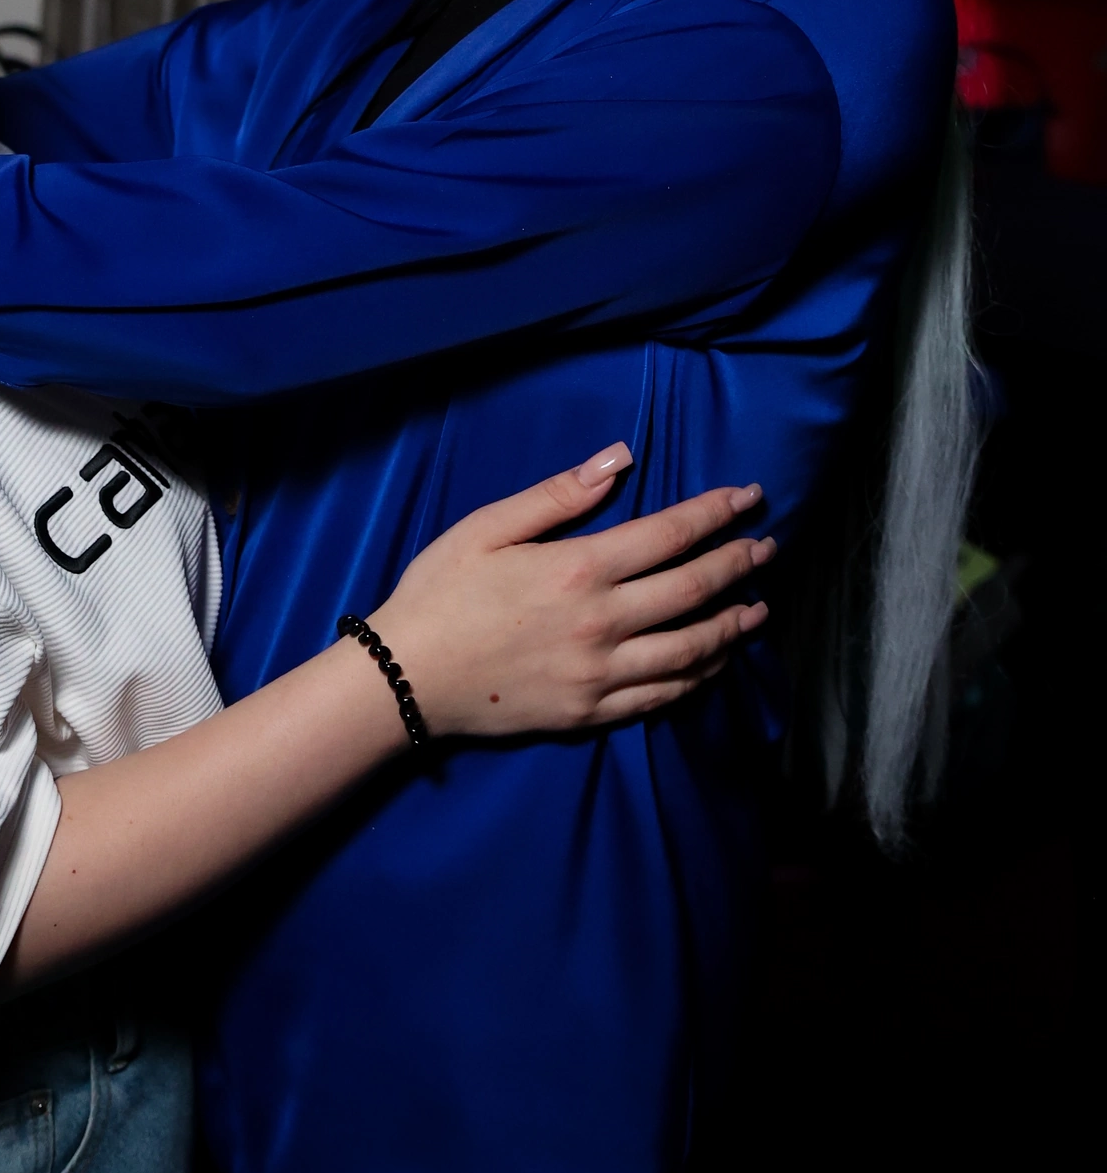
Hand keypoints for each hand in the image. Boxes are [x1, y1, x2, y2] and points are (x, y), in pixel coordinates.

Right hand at [370, 445, 773, 736]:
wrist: (405, 678)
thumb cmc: (440, 592)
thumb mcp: (487, 527)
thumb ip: (559, 494)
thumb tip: (620, 459)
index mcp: (579, 568)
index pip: (670, 535)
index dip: (716, 513)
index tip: (749, 497)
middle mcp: (603, 623)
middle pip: (694, 589)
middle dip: (738, 564)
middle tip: (767, 548)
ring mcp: (601, 674)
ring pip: (691, 649)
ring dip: (732, 625)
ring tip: (758, 608)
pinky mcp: (591, 712)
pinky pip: (663, 696)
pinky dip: (700, 676)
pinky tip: (715, 661)